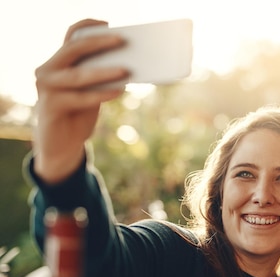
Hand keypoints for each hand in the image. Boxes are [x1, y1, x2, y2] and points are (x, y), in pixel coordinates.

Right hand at [33, 19, 128, 183]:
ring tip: (126, 69)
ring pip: (78, 75)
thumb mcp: (92, 91)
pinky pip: (81, 97)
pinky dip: (101, 93)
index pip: (71, 36)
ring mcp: (46, 88)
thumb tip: (129, 64)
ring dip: (104, 71)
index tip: (109, 23)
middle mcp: (48, 70)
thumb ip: (101, 77)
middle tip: (122, 40)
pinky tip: (119, 90)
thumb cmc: (80, 113)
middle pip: (73, 48)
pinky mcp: (51, 106)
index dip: (88, 26)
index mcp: (58, 62)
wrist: (62, 144)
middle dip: (99, 43)